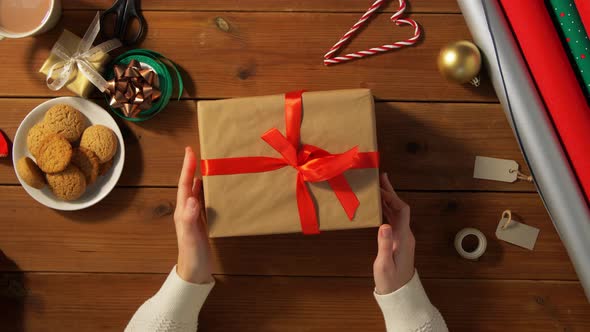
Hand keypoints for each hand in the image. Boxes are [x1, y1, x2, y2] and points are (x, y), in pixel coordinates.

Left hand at [174, 146, 212, 283]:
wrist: (195, 272)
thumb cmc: (192, 255)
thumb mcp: (191, 237)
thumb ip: (190, 219)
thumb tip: (192, 198)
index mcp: (183, 211)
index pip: (184, 184)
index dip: (187, 168)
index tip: (190, 151)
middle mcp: (187, 210)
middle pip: (189, 184)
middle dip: (193, 168)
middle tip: (202, 152)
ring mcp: (194, 215)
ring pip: (197, 191)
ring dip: (201, 177)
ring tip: (209, 164)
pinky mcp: (202, 221)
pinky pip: (204, 200)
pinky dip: (209, 190)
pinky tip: (215, 188)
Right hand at [373, 173, 414, 294]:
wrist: (400, 294)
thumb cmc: (391, 281)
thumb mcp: (384, 264)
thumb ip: (384, 245)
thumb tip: (383, 225)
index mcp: (403, 237)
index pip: (402, 210)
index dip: (392, 197)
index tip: (381, 186)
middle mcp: (405, 234)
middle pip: (400, 207)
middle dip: (390, 192)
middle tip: (381, 177)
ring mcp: (402, 237)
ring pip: (396, 212)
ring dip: (388, 199)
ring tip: (378, 187)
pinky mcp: (397, 240)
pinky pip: (392, 219)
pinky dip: (385, 209)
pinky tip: (377, 206)